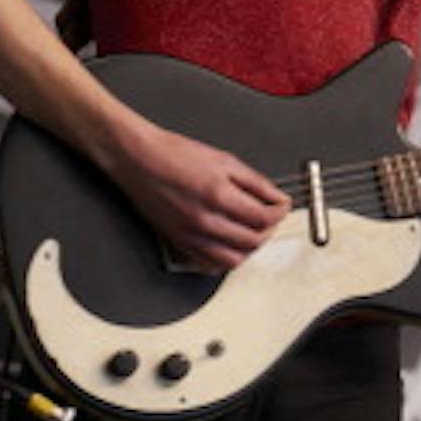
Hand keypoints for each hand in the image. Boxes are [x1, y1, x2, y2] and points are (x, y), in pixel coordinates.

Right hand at [107, 122, 289, 270]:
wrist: (138, 159)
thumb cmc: (174, 154)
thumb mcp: (224, 160)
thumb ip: (255, 183)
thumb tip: (277, 197)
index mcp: (218, 196)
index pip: (263, 218)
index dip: (280, 212)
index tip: (282, 205)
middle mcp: (204, 221)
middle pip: (253, 241)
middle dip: (269, 229)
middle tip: (270, 216)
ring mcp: (190, 235)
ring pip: (233, 260)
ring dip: (250, 249)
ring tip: (252, 231)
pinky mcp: (179, 242)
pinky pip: (209, 265)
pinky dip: (226, 259)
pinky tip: (231, 245)